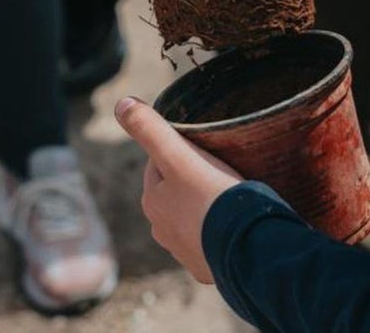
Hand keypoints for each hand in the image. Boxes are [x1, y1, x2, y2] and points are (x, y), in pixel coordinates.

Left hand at [115, 97, 241, 282]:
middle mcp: (162, 230)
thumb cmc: (213, 197)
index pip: (160, 163)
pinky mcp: (209, 266)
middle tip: (221, 167)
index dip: (181, 149)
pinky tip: (235, 222)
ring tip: (230, 194)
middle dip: (192, 179)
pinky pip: (212, 240)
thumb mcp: (179, 157)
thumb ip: (151, 129)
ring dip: (206, 206)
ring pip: (192, 217)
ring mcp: (186, 251)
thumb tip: (122, 103)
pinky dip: (220, 229)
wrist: (247, 249)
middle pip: (175, 191)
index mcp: (152, 201)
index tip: (205, 146)